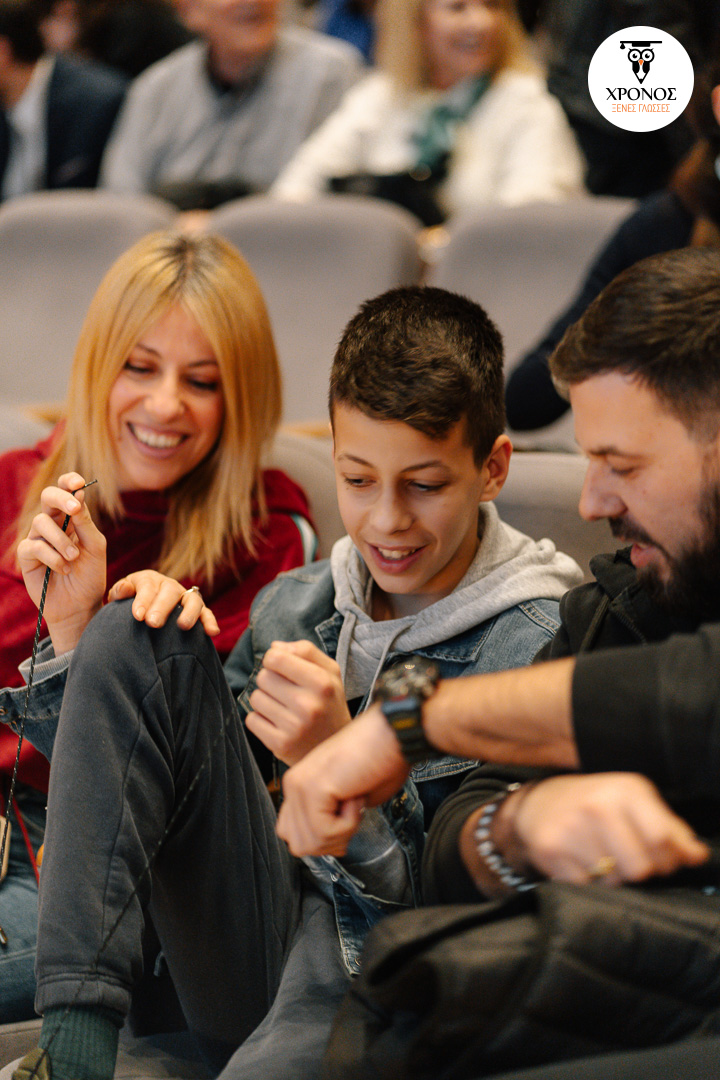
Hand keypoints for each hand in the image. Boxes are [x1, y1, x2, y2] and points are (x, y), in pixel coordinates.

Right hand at [17, 473, 106, 653]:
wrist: (81, 605)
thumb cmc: (90, 576)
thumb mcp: (95, 547)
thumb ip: (86, 523)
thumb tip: (78, 498)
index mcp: (71, 518)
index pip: (66, 491)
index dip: (68, 482)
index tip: (78, 482)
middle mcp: (53, 525)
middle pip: (47, 497)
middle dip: (60, 498)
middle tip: (74, 508)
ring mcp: (38, 539)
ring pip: (41, 522)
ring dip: (61, 539)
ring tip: (74, 557)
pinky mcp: (27, 557)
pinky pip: (33, 546)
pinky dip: (52, 556)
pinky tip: (64, 568)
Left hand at [109, 572, 218, 636]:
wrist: (138, 616)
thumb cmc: (126, 607)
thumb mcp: (118, 598)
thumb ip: (120, 592)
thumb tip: (125, 589)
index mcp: (148, 580)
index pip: (147, 586)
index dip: (143, 600)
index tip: (138, 616)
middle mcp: (169, 586)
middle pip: (169, 591)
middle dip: (162, 607)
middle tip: (153, 623)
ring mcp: (184, 598)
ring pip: (192, 600)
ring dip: (189, 612)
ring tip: (183, 626)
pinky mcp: (197, 611)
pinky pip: (206, 614)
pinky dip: (210, 621)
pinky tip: (212, 632)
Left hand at [246, 640, 350, 764]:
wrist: (336, 747)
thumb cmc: (330, 704)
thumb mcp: (330, 672)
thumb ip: (305, 651)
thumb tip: (274, 647)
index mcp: (322, 683)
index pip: (275, 658)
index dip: (273, 659)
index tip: (280, 667)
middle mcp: (308, 705)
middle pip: (263, 677)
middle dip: (271, 681)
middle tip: (286, 692)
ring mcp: (293, 727)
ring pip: (255, 698)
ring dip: (265, 700)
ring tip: (283, 708)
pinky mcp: (280, 745)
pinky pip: (251, 720)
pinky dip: (261, 719)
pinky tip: (278, 723)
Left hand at [276, 705, 409, 855]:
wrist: (393, 734)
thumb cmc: (382, 759)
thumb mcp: (351, 800)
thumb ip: (330, 820)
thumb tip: (328, 844)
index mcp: (300, 784)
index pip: (293, 835)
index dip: (324, 839)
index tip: (347, 819)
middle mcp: (294, 783)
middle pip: (299, 845)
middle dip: (332, 841)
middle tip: (352, 812)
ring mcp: (299, 785)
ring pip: (311, 843)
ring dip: (342, 832)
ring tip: (355, 801)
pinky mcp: (312, 788)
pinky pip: (325, 831)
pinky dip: (349, 823)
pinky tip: (356, 796)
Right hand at [506, 773, 709, 885]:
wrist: (540, 802)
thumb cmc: (597, 803)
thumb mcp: (635, 803)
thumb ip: (671, 830)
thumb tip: (698, 856)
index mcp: (625, 790)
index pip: (661, 839)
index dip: (667, 859)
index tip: (661, 860)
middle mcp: (597, 806)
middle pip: (639, 868)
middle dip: (639, 872)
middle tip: (628, 861)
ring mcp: (571, 828)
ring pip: (613, 881)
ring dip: (612, 878)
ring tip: (601, 857)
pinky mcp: (550, 849)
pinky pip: (585, 886)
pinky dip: (587, 882)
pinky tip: (581, 862)